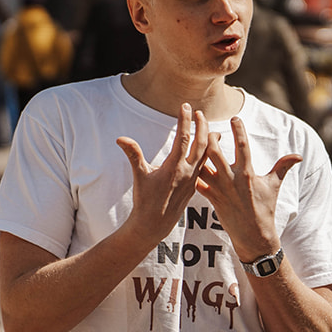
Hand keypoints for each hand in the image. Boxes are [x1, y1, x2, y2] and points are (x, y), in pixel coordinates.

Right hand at [116, 105, 209, 247]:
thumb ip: (133, 154)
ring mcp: (193, 181)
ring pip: (206, 156)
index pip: (183, 138)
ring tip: (211, 128)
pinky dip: (208, 156)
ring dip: (209, 140)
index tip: (186, 106)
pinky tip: (209, 151)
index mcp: (174, 168)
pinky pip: (205, 167)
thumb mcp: (139, 176)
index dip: (185, 120)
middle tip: (200, 113)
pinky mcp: (194, 187)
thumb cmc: (145, 200)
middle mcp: (187, 173)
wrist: (154, 225)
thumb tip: (120, 138)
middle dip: (202, 126)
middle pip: (201, 144)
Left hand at [198, 116, 301, 260]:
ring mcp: (219, 189)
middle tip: (209, 127)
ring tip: (198, 142)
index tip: (234, 117)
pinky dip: (193, 173)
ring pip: (202, 165)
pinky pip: (197, 182)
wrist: (253, 236)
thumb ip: (283, 167)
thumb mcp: (274, 186)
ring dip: (199, 153)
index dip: (238, 129)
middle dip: (209, 136)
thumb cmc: (265, 209)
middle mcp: (231, 179)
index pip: (242, 145)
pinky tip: (190, 164)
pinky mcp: (211, 199)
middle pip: (213, 152)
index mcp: (247, 173)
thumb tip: (298, 156)